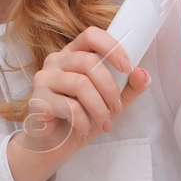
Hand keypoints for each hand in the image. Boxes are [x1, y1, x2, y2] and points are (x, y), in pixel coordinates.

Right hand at [7, 27, 150, 180]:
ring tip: (103, 122)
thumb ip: (129, 88)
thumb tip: (143, 74)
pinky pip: (69, 107)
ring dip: (99, 108)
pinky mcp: (38, 100)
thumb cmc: (80, 119)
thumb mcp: (110, 103)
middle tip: (116, 109)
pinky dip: (84, 122)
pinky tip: (84, 129)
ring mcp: (44, 79)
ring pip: (80, 84)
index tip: (128, 67)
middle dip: (110, 89)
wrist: (53, 145)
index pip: (91, 35)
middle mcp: (55, 61)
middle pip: (88, 62)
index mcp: (73, 54)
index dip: (112, 47)